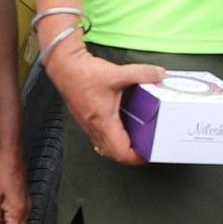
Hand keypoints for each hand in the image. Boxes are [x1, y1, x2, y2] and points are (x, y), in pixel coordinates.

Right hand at [46, 37, 164, 163]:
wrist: (63, 66)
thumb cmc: (83, 73)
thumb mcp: (117, 73)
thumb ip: (141, 73)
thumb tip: (158, 74)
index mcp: (103, 122)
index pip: (121, 152)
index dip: (136, 157)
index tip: (149, 152)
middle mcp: (95, 127)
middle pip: (114, 154)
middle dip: (131, 155)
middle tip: (146, 147)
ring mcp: (89, 125)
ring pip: (106, 147)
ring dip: (121, 147)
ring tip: (137, 139)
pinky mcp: (86, 119)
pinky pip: (100, 137)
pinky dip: (112, 138)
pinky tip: (122, 126)